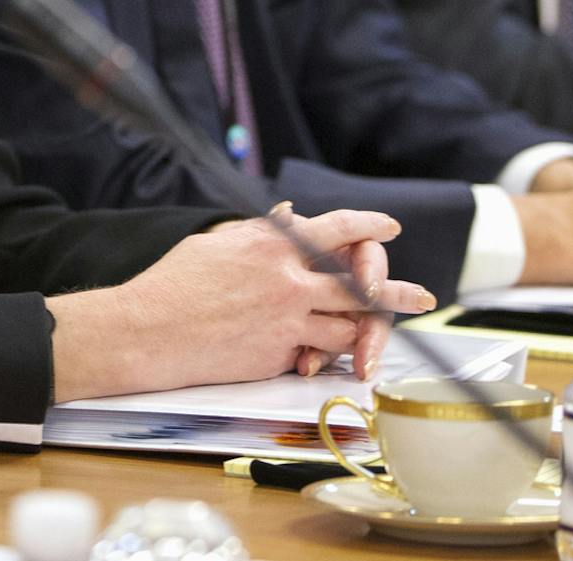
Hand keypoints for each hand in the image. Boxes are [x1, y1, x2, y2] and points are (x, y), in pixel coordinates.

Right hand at [47, 208, 434, 402]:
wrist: (150, 332)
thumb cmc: (173, 283)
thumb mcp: (215, 243)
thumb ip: (259, 231)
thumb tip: (291, 215)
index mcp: (269, 244)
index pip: (335, 229)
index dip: (367, 226)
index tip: (388, 226)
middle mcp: (287, 280)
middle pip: (361, 285)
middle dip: (396, 291)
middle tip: (423, 297)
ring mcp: (287, 320)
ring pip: (348, 325)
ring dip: (363, 329)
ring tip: (379, 336)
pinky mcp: (280, 355)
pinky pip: (317, 355)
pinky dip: (322, 354)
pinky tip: (325, 357)